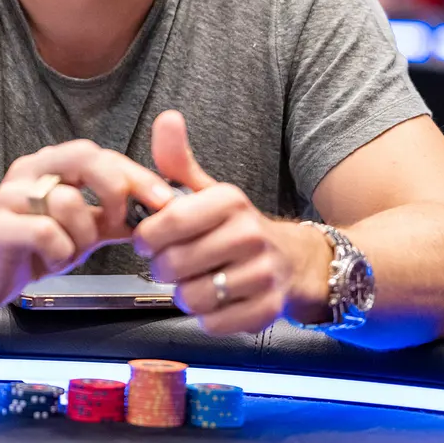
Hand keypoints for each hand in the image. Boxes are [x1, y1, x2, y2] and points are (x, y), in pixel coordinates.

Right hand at [0, 140, 174, 308]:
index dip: (137, 175)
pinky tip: (53, 262)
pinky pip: (45, 232)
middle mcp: (32, 171)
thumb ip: (114, 217)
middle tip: (122, 222)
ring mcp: (11, 196)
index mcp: (53, 165)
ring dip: (82, 235)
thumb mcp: (80, 229)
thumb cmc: (31, 245)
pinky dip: (60, 252)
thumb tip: (159, 213)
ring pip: (68, 201)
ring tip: (71, 251)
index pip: (102, 156)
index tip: (165, 200)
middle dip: (116, 190)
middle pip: (85, 158)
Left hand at [132, 111, 317, 334]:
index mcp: (229, 201)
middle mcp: (249, 234)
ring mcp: (262, 273)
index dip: (147, 238)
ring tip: (193, 283)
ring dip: (184, 295)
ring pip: (193, 297)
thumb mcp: (209, 192)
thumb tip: (166, 118)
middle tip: (170, 266)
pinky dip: (208, 318)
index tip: (148, 241)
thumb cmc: (237, 227)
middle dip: (163, 269)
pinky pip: (215, 324)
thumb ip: (178, 162)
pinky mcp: (267, 309)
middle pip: (174, 264)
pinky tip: (216, 302)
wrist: (296, 261)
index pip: (167, 222)